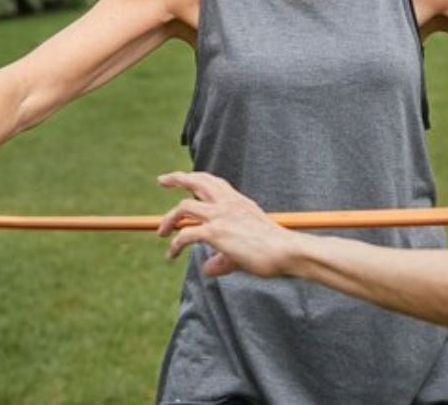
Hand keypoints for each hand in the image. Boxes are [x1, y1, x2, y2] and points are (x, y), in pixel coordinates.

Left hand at [157, 171, 297, 277]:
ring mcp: (220, 216)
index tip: (184, 179)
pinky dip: (175, 245)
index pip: (214, 183)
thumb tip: (208, 268)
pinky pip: (185, 235)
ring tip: (161, 232)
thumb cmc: (273, 251)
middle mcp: (228, 203)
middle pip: (197, 182)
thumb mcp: (245, 249)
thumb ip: (224, 257)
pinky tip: (171, 254)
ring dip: (169, 219)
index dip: (197, 179)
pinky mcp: (215, 232)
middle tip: (162, 180)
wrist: (286, 251)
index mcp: (238, 202)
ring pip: (184, 207)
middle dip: (177, 178)